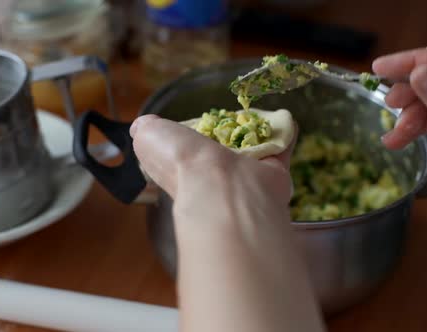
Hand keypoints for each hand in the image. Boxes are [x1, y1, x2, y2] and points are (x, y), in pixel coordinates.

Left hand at [130, 115, 323, 331]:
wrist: (220, 187)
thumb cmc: (182, 163)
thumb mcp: (149, 138)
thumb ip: (146, 130)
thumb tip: (141, 126)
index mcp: (186, 168)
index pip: (190, 151)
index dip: (194, 134)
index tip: (201, 120)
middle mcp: (215, 176)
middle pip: (225, 148)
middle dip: (229, 132)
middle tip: (233, 115)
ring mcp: (246, 175)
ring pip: (254, 148)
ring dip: (258, 132)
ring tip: (259, 114)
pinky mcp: (273, 173)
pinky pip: (280, 148)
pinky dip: (285, 134)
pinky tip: (285, 121)